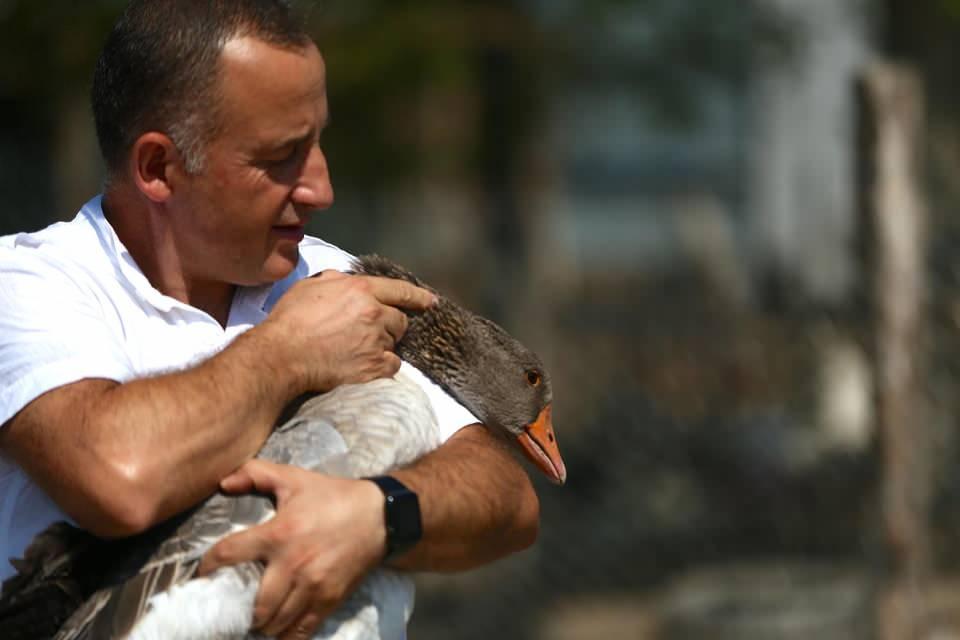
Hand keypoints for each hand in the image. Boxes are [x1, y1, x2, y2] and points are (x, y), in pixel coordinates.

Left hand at [197, 460, 385, 639]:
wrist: (381, 515)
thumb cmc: (334, 496)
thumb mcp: (294, 478)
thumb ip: (255, 474)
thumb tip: (222, 483)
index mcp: (279, 533)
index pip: (229, 554)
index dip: (209, 566)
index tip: (204, 573)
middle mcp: (293, 565)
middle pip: (255, 605)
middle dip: (241, 609)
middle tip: (235, 605)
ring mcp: (313, 586)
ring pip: (276, 622)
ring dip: (262, 624)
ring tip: (257, 618)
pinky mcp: (330, 599)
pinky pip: (301, 630)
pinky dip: (286, 635)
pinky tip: (279, 629)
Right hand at [261, 270, 436, 391]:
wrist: (282, 355)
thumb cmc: (290, 320)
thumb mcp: (310, 287)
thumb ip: (335, 280)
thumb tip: (345, 281)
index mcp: (360, 289)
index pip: (399, 290)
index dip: (418, 296)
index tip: (430, 301)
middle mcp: (374, 312)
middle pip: (400, 319)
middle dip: (390, 325)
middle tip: (369, 333)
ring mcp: (376, 340)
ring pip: (395, 342)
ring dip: (383, 346)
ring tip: (358, 350)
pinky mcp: (374, 365)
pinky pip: (392, 365)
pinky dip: (383, 366)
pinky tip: (365, 366)